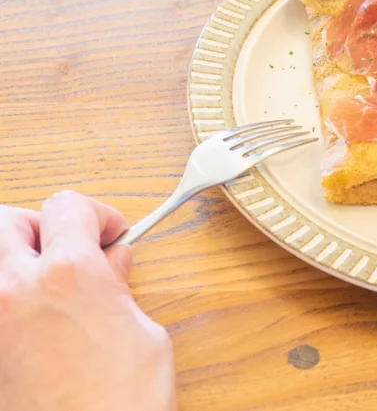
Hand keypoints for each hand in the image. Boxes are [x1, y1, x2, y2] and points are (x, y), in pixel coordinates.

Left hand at [0, 191, 175, 410]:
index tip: (111, 238)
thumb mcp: (144, 335)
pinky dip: (9, 304)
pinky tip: (34, 325)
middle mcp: (17, 291)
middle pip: (8, 220)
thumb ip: (119, 289)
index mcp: (68, 275)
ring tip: (45, 286)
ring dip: (15, 261)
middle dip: (40, 227)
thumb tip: (111, 266)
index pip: (69, 206)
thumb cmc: (122, 406)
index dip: (97, 216)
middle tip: (69, 251)